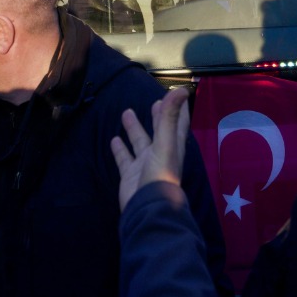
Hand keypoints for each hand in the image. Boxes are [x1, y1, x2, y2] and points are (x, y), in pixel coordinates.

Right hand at [111, 86, 190, 211]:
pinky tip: (114, 140)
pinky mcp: (130, 174)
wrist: (147, 207)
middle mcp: (160, 153)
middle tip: (155, 102)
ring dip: (135, 128)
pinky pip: (124, 158)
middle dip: (158, 117)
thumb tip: (183, 90)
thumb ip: (169, 117)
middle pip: (159, 131)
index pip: (178, 123)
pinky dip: (120, 149)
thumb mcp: (165, 143)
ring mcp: (145, 164)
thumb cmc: (160, 173)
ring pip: (140, 142)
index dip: (179, 109)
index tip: (179, 94)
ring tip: (127, 113)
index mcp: (172, 146)